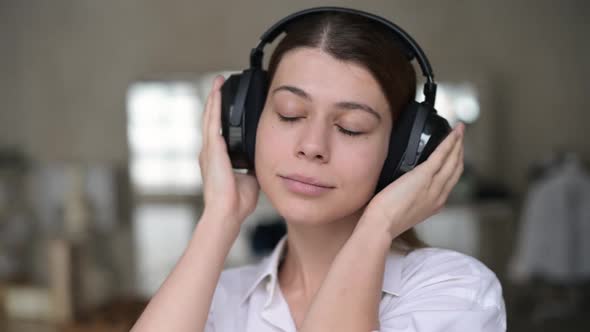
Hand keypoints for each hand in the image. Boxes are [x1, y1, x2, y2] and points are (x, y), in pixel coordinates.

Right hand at [198, 76, 259, 223]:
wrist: (227, 212)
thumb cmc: (237, 202)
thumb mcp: (251, 178)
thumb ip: (254, 166)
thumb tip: (264, 157)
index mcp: (218, 159)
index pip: (219, 132)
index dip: (221, 116)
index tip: (227, 103)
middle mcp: (210, 152)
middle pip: (211, 120)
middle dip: (215, 102)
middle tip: (220, 85)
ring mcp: (209, 149)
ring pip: (210, 116)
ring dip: (214, 98)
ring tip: (218, 82)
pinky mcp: (212, 148)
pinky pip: (213, 121)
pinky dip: (215, 105)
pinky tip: (217, 92)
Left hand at [362, 123, 464, 239]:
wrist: (382, 225)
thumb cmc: (384, 219)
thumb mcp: (403, 209)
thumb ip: (409, 198)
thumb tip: (403, 186)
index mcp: (434, 204)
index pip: (449, 181)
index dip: (454, 165)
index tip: (454, 152)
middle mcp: (439, 195)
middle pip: (455, 169)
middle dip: (460, 151)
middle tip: (460, 136)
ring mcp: (434, 186)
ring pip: (452, 161)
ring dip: (457, 143)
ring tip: (459, 130)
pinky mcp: (424, 176)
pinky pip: (441, 155)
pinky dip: (449, 142)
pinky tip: (453, 133)